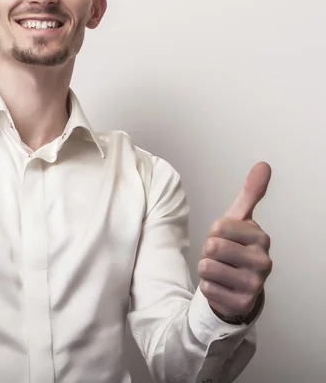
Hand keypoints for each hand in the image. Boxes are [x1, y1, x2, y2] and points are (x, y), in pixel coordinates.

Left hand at [198, 162, 272, 316]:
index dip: (214, 232)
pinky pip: (206, 288)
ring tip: (221, 270)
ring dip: (206, 269)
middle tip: (222, 256)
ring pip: (207, 267)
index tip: (225, 238)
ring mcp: (254, 285)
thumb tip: (263, 165)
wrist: (239, 286)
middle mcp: (262, 262)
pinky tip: (222, 287)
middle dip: (209, 251)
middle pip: (212, 247)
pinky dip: (208, 287)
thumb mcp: (240, 220)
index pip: (218, 226)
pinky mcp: (241, 304)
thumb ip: (250, 193)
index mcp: (261, 238)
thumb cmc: (236, 248)